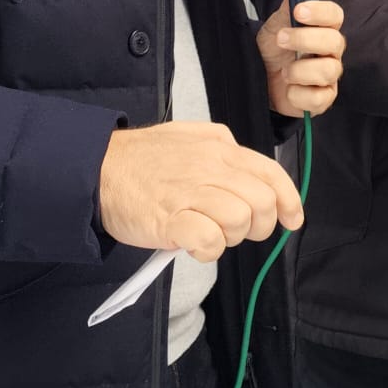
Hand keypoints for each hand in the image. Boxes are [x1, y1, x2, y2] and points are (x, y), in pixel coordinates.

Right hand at [97, 122, 303, 262]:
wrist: (95, 168)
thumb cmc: (141, 159)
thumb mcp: (188, 137)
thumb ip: (221, 150)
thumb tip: (250, 173)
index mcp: (219, 147)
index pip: (271, 173)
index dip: (288, 200)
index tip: (291, 219)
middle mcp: (210, 166)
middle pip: (261, 202)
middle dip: (257, 225)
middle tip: (235, 230)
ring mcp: (190, 192)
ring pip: (240, 221)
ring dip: (230, 237)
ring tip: (207, 233)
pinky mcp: (170, 220)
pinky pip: (210, 241)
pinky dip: (208, 249)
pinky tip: (193, 244)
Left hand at [257, 0, 345, 117]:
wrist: (259, 80)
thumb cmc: (271, 51)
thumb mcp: (274, 27)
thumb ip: (286, 8)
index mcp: (323, 30)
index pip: (335, 16)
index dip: (321, 12)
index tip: (300, 10)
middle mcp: (331, 52)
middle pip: (335, 41)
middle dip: (305, 39)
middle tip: (281, 39)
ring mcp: (329, 77)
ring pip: (328, 71)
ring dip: (299, 70)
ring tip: (284, 71)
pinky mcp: (322, 100)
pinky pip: (318, 98)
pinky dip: (298, 94)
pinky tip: (289, 89)